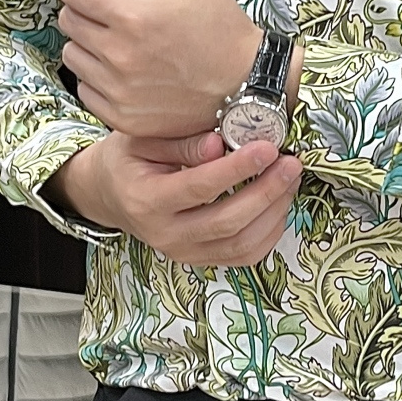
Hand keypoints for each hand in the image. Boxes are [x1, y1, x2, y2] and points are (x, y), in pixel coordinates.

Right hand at [44, 131, 302, 267]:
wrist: (111, 195)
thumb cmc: (128, 161)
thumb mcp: (142, 141)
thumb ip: (182, 144)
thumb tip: (220, 143)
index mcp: (146, 200)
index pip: (199, 187)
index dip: (237, 169)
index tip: (267, 148)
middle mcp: (166, 234)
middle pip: (227, 221)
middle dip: (266, 192)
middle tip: (290, 164)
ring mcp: (184, 252)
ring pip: (240, 243)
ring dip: (273, 212)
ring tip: (290, 179)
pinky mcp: (200, 259)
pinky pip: (244, 256)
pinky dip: (269, 233)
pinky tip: (279, 204)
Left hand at [58, 0, 262, 139]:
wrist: (248, 84)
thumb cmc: (221, 26)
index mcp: (133, 18)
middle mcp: (120, 57)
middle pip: (69, 22)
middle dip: (83, 6)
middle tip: (108, 7)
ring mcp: (120, 92)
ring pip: (72, 56)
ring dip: (87, 42)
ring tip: (117, 39)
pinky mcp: (124, 118)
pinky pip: (85, 90)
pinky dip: (96, 76)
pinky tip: (122, 68)